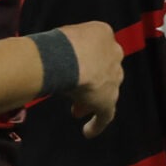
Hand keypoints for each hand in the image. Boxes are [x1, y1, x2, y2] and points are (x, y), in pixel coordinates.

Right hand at [61, 20, 124, 138]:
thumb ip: (66, 44)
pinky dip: (97, 124)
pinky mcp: (108, 100)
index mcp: (103, 34)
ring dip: (91, 101)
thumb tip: (51, 53)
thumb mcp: (66, 34)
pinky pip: (105, 115)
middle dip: (92, 81)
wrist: (69, 57)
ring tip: (77, 111)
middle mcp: (114, 55)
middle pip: (104, 70)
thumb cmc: (61, 42)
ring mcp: (113, 79)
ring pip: (104, 92)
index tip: (75, 68)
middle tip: (78, 90)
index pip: (97, 48)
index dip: (86, 60)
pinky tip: (88, 131)